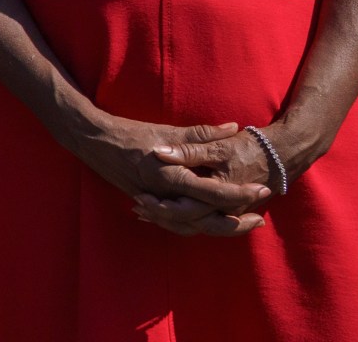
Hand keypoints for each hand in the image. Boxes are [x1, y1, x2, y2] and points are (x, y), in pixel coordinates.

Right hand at [73, 116, 270, 235]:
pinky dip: (194, 227)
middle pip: (208, 220)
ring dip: (218, 229)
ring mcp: (156, 204)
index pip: (215, 192)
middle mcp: (165, 196)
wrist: (94, 141)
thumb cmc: (131, 134)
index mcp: (172, 176)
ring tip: (240, 224)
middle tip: (260, 218)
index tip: (262, 190)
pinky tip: (207, 224)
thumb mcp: (168, 131)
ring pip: (192, 227)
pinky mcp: (149, 205)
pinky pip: (175, 225)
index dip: (241, 193)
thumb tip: (233, 128)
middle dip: (236, 222)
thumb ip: (202, 134)